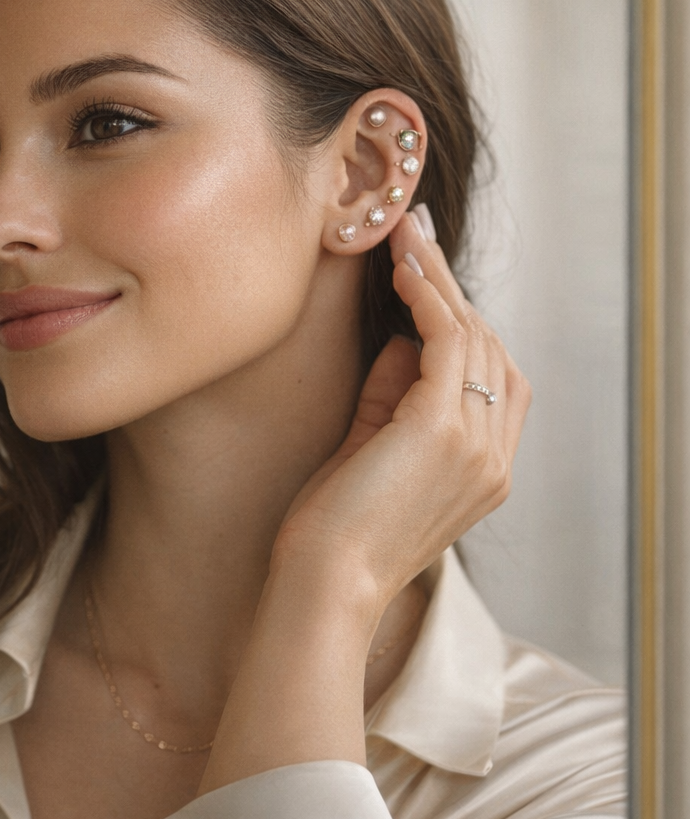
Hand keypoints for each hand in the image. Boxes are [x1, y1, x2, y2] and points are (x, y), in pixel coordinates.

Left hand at [198, 205, 529, 796]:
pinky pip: (447, 343)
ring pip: (472, 337)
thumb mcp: (372, 450)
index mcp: (483, 469)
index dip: (458, 318)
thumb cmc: (331, 530)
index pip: (491, 376)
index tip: (422, 270)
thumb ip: (393, 397)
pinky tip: (401, 271)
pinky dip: (426, 299)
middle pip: (489, 348)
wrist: (322, 585)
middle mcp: (495, 457)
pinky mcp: (443, 430)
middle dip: (449, 286)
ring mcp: (478, 445)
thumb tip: (397, 338)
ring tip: (402, 236)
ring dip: (436, 280)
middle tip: (412, 233)